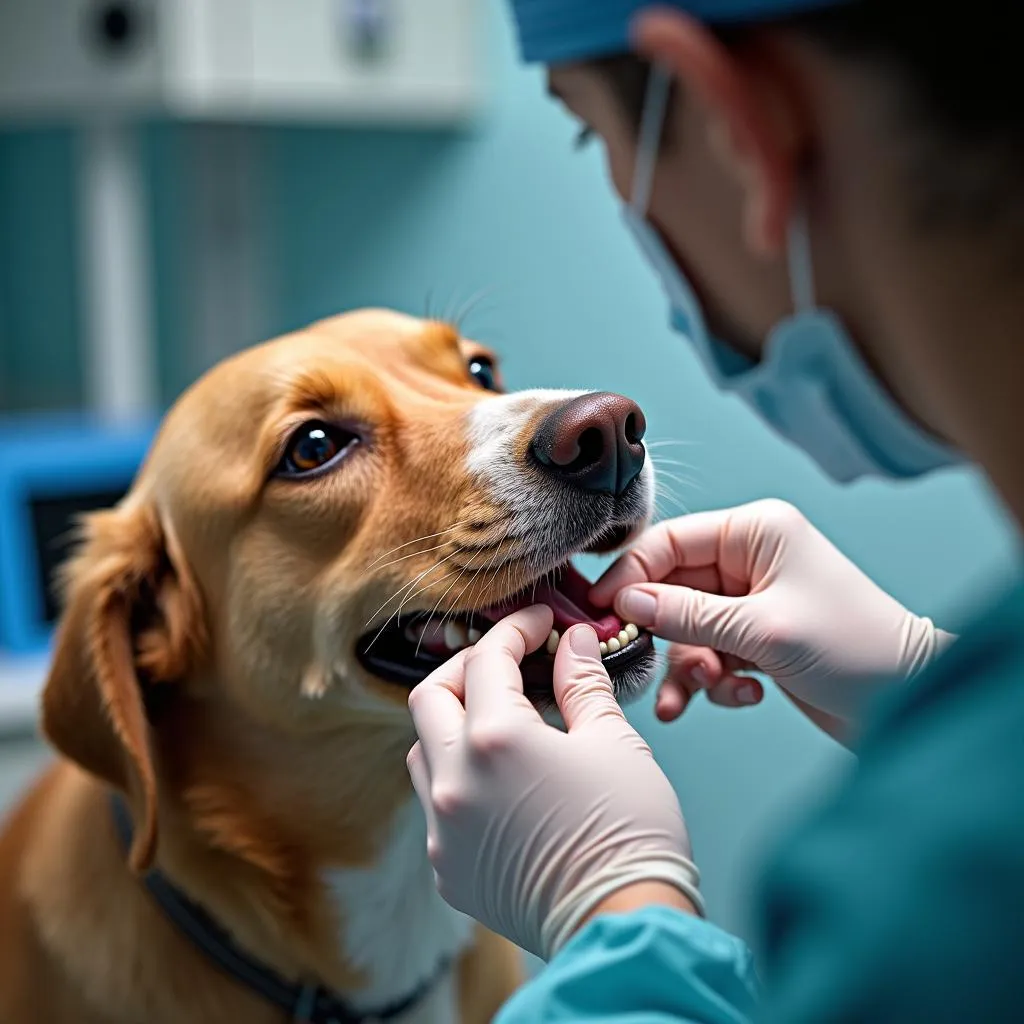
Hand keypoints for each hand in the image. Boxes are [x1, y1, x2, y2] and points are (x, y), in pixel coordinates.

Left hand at [406, 605, 701, 959]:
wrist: (624, 926)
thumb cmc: (629, 832)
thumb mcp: (614, 742)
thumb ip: (582, 683)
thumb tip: (572, 644)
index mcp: (495, 740)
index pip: (487, 659)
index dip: (515, 630)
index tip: (540, 625)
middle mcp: (454, 781)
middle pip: (430, 697)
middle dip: (468, 668)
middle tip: (508, 662)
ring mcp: (444, 829)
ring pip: (422, 751)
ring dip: (453, 724)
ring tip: (502, 720)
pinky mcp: (448, 869)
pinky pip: (435, 804)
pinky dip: (458, 777)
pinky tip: (500, 780)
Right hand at [592, 499, 953, 728]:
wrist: (912, 700)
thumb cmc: (855, 649)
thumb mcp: (762, 629)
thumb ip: (687, 614)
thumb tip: (625, 601)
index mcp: (755, 532)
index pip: (670, 541)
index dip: (630, 574)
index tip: (600, 611)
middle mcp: (750, 560)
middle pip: (672, 588)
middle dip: (662, 632)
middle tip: (637, 662)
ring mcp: (753, 600)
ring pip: (687, 628)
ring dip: (689, 665)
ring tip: (698, 695)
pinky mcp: (757, 637)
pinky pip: (710, 652)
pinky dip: (715, 680)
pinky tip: (740, 696)